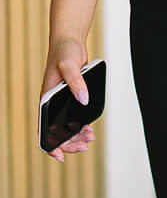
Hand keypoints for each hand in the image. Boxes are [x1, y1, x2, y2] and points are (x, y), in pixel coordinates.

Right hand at [40, 39, 96, 162]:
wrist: (70, 41)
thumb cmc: (64, 52)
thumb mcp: (70, 65)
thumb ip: (76, 83)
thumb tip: (84, 100)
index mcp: (45, 101)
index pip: (44, 130)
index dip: (50, 145)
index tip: (61, 156)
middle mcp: (52, 105)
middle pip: (57, 132)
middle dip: (70, 142)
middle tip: (86, 145)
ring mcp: (61, 102)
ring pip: (66, 127)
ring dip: (76, 135)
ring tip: (91, 137)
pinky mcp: (72, 97)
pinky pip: (73, 117)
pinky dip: (80, 125)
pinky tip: (90, 127)